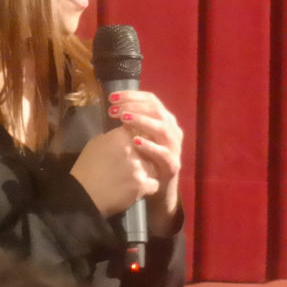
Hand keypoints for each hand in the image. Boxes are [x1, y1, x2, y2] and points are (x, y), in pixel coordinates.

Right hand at [70, 125, 159, 216]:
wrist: (83, 195)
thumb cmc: (86, 168)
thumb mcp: (96, 143)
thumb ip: (114, 136)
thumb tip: (126, 132)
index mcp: (121, 135)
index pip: (139, 129)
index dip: (139, 137)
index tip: (136, 144)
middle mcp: (133, 147)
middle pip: (150, 146)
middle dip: (146, 153)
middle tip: (136, 161)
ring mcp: (139, 166)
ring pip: (155, 165)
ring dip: (149, 170)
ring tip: (135, 176)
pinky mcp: (142, 184)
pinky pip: (155, 183)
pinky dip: (148, 186)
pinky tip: (138, 188)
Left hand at [105, 88, 184, 216]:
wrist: (157, 190)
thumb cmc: (144, 160)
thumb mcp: (136, 137)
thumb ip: (130, 123)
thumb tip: (113, 106)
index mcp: (163, 120)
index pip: (150, 100)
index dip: (132, 96)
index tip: (111, 97)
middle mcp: (172, 130)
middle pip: (156, 110)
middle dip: (134, 107)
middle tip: (114, 110)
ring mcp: (175, 148)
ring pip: (163, 128)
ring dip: (143, 121)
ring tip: (124, 119)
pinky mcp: (173, 165)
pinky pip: (164, 154)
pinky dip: (150, 146)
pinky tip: (136, 142)